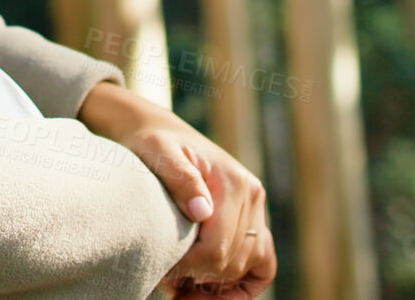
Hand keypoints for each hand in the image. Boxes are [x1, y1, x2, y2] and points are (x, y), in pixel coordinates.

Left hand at [77, 82, 276, 297]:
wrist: (158, 131)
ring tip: (181, 287)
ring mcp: (256, 208)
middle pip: (232, 261)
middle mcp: (252, 195)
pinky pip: (262, 263)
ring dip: (217, 285)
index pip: (217, 247)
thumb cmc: (153, 143)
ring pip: (248, 266)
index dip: (189, 268)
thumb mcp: (158, 152)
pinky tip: (209, 290)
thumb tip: (202, 213)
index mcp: (233, 181)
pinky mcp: (252, 219)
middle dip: (198, 278)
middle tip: (164, 280)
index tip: (160, 272)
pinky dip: (242, 284)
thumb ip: (180, 178)